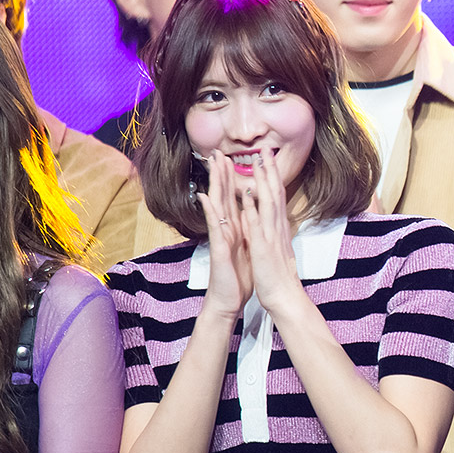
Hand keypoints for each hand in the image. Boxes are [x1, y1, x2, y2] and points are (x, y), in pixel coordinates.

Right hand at [202, 151, 252, 321]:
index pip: (232, 199)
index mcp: (235, 229)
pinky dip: (211, 211)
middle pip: (222, 196)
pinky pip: (216, 227)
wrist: (228, 301)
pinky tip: (206, 197)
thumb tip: (248, 220)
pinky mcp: (219, 249)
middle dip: (220, 174)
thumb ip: (244, 234)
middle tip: (217, 151)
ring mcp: (221, 238)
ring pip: (218, 206)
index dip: (232, 180)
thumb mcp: (245, 251)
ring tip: (212, 164)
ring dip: (215, 184)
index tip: (232, 159)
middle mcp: (226, 230)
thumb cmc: (237, 278)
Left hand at [237, 147, 305, 315]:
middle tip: (265, 149)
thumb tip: (275, 222)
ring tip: (258, 160)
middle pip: (275, 193)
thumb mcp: (277, 251)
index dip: (272, 177)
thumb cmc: (279, 277)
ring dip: (263, 180)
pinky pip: (256, 223)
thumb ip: (275, 234)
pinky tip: (247, 192)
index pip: (276, 198)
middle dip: (270, 170)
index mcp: (278, 229)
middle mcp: (277, 228)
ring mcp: (271, 236)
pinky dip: (252, 206)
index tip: (268, 159)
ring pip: (268, 202)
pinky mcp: (263, 246)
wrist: (284, 297)